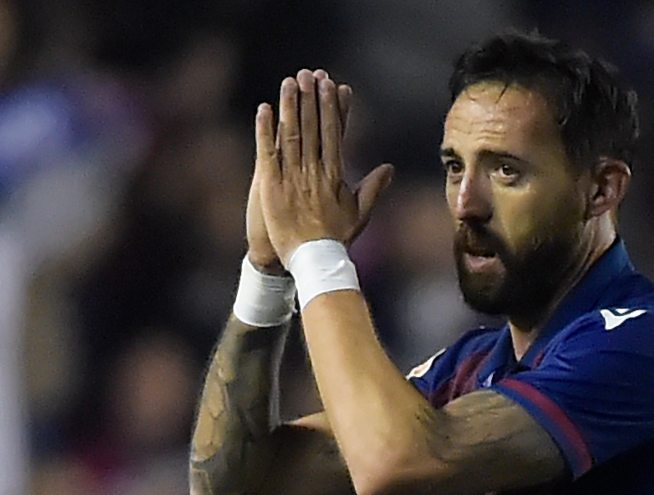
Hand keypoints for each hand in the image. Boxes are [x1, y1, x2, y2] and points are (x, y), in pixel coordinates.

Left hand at [256, 69, 394, 263]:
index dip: (332, 107)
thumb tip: (389, 167)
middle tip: (309, 74)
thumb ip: (374, 187)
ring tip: (289, 82)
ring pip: (291, 134)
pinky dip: (265, 130)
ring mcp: (292, 178)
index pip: (334, 132)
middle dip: (311, 98)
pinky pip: (267, 152)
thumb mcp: (360, 213)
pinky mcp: (271, 187)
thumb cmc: (336, 240)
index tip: (331, 85)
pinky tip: (264, 109)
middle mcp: (314, 171)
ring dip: (290, 106)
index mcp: (334, 174)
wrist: (313, 263)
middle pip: (313, 127)